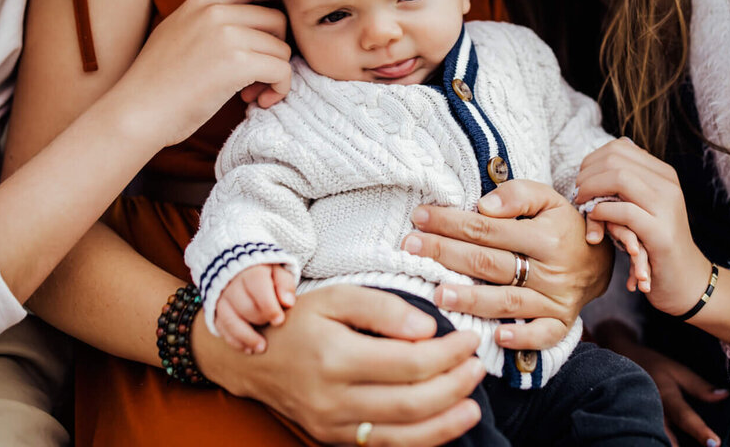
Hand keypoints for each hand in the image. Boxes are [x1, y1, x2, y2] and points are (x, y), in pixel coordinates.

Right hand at [113, 0, 290, 146]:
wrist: (135, 112)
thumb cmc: (154, 80)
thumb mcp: (172, 28)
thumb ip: (197, 2)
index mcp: (201, 3)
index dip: (274, 5)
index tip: (273, 33)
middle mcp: (216, 13)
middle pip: (276, 20)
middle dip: (275, 49)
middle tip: (257, 77)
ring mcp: (228, 36)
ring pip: (282, 49)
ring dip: (275, 75)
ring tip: (251, 94)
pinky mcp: (238, 64)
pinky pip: (282, 70)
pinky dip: (279, 89)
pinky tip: (257, 102)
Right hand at [196, 285, 485, 446]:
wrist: (251, 359)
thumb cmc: (298, 321)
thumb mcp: (336, 297)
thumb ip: (383, 308)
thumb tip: (427, 329)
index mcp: (336, 356)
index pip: (409, 363)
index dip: (448, 354)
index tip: (468, 338)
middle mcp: (334, 398)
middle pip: (411, 403)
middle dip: (455, 387)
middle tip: (478, 367)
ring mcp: (332, 426)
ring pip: (402, 435)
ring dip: (445, 423)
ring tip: (472, 404)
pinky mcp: (333, 440)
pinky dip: (420, 441)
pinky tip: (442, 425)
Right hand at [214, 264, 295, 353]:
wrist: (239, 271)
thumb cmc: (266, 274)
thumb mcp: (278, 272)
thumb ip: (285, 284)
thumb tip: (288, 302)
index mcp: (250, 272)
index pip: (257, 287)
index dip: (269, 306)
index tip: (279, 321)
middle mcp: (232, 285)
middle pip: (245, 307)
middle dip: (260, 319)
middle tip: (274, 325)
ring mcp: (221, 299)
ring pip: (230, 321)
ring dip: (247, 337)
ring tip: (262, 348)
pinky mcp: (216, 312)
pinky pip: (222, 329)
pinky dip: (235, 341)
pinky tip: (248, 349)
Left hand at [402, 179, 613, 350]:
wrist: (600, 259)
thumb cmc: (562, 225)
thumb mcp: (547, 198)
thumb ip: (517, 195)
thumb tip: (483, 207)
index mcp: (544, 236)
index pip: (487, 229)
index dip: (450, 222)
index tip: (420, 218)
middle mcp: (550, 270)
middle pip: (489, 263)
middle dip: (446, 254)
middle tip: (410, 248)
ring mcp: (555, 299)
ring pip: (507, 301)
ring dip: (472, 299)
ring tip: (438, 294)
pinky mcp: (560, 322)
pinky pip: (542, 335)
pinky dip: (521, 338)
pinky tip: (496, 337)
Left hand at [574, 138, 711, 316]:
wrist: (685, 279)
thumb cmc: (653, 243)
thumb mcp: (641, 207)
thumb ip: (624, 186)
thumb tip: (592, 167)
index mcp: (664, 174)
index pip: (620, 148)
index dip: (592, 160)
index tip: (582, 179)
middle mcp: (668, 185)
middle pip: (616, 160)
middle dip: (588, 174)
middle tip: (578, 193)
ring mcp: (667, 208)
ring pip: (620, 178)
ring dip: (591, 189)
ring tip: (583, 204)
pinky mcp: (660, 233)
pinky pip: (624, 211)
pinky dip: (602, 211)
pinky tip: (596, 218)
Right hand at [594, 320, 727, 446]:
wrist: (619, 357)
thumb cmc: (652, 364)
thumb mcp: (676, 370)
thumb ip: (699, 386)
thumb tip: (725, 396)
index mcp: (665, 395)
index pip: (685, 416)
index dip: (700, 431)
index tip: (714, 444)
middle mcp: (651, 409)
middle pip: (665, 437)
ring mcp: (638, 417)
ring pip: (652, 437)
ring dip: (664, 444)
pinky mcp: (631, 422)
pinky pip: (644, 435)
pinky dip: (654, 441)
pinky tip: (660, 444)